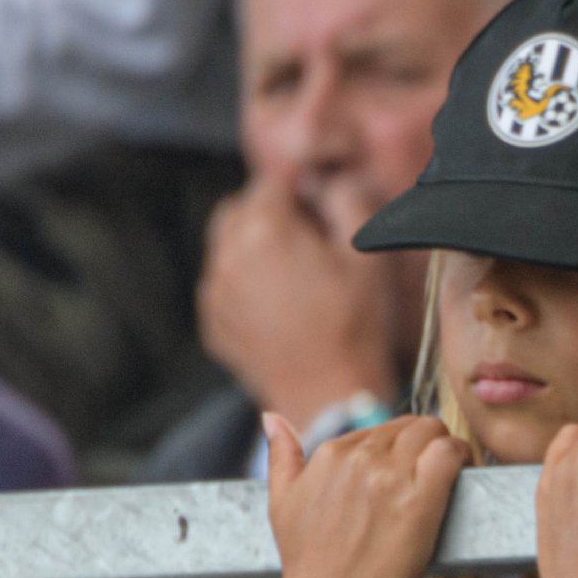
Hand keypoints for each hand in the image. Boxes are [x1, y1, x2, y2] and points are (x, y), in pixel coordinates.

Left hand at [201, 176, 400, 420]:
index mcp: (265, 229)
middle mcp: (229, 254)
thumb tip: (330, 184)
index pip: (272, 181)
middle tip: (305, 237)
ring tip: (292, 275)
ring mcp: (215, 290)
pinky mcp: (212, 321)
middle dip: (268, 213)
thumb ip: (347, 202)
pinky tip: (278, 306)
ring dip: (253, 248)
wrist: (329, 396)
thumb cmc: (354, 326)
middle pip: (239, 209)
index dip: (298, 186)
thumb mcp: (365, 255)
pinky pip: (223, 285)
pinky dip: (244, 284)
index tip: (316, 200)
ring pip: (227, 247)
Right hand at [264, 411, 465, 577]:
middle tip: (438, 471)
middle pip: (411, 426)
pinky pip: (451, 452)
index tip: (412, 470)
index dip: (401, 448)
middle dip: (427, 443)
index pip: (379, 430)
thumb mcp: (281, 503)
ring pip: (433, 432)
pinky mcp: (421, 497)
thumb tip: (270, 418)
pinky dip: (463, 456)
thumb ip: (281, 457)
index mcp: (330, 453)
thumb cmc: (308, 566)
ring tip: (456, 472)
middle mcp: (360, 457)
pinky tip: (465, 473)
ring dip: (449, 447)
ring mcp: (391, 475)